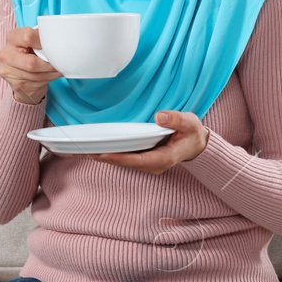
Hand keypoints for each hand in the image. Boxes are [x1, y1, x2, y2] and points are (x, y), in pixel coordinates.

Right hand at [0, 26, 62, 104]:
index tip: (53, 45)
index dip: (44, 42)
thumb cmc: (30, 53)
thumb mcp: (33, 41)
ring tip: (58, 68)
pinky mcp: (17, 85)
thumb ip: (40, 38)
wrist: (21, 74)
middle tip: (59, 62)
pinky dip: (49, 79)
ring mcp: (8, 72)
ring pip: (36, 75)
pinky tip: (52, 75)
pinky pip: (37, 83)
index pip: (28, 37)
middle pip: (31, 63)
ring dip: (52, 73)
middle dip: (49, 64)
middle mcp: (5, 55)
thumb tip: (57, 39)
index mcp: (11, 38)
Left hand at [88, 110, 208, 173]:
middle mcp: (154, 165)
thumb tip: (160, 116)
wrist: (196, 144)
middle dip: (105, 157)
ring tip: (85, 149)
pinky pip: (125, 158)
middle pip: (126, 163)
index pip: (138, 160)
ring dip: (105, 156)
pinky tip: (98, 148)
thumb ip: (176, 120)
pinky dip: (111, 154)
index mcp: (164, 158)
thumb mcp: (190, 123)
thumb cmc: (192, 133)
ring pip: (123, 162)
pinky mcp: (144, 159)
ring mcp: (148, 163)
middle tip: (85, 150)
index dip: (119, 158)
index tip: (103, 154)